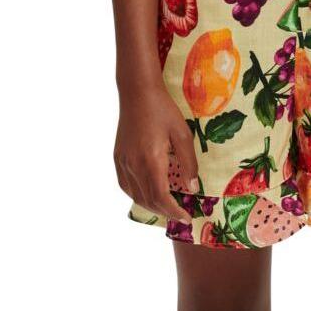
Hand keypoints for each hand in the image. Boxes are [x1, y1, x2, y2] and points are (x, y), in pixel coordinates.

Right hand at [114, 83, 197, 222]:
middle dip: (166, 213)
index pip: (161, 197)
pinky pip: (126, 185)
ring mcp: (123, 162)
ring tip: (168, 209)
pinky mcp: (118, 157)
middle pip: (148, 200)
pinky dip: (138, 196)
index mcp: (151, 160)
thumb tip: (193, 189)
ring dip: (152, 207)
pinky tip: (149, 196)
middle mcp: (133, 164)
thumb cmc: (163, 110)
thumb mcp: (183, 135)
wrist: (137, 92)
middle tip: (181, 216)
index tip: (187, 218)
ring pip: (135, 196)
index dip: (174, 212)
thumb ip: (189, 164)